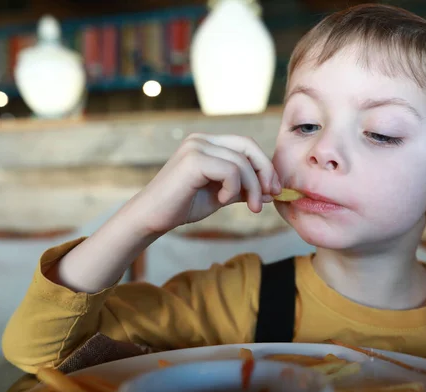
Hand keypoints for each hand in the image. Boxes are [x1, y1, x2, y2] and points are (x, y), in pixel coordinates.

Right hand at [131, 133, 280, 234]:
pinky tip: (222, 200)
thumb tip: (270, 191)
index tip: (273, 190)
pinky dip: (233, 188)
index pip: (246, 145)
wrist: (152, 218)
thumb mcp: (220, 195)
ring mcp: (196, 147)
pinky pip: (230, 171)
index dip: (264, 165)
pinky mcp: (194, 160)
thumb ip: (242, 189)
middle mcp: (201, 139)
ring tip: (249, 206)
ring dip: (252, 187)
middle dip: (265, 171)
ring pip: (241, 162)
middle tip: (271, 195)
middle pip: (248, 146)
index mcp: (207, 143)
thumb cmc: (182, 206)